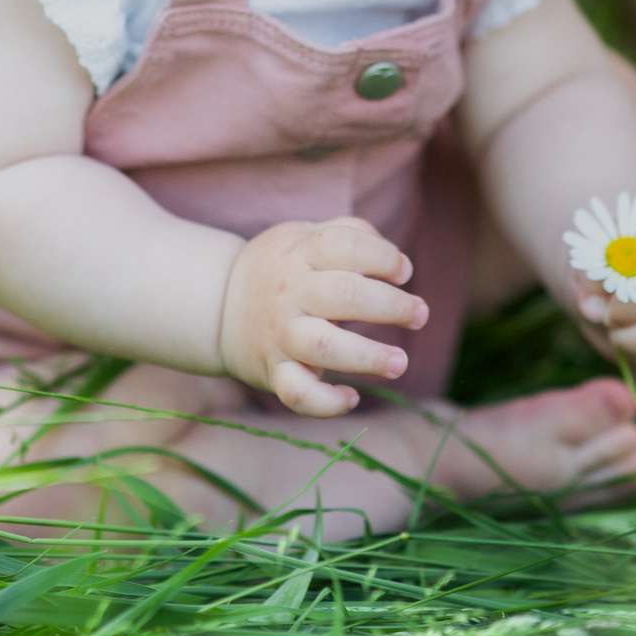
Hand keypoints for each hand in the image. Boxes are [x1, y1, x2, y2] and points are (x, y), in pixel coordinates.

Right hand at [218, 218, 428, 417]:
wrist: (216, 305)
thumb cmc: (280, 267)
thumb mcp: (303, 235)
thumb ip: (349, 234)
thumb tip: (398, 262)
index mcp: (300, 253)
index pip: (344, 245)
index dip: (381, 255)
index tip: (403, 271)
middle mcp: (290, 292)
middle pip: (344, 294)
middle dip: (391, 306)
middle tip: (419, 314)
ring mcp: (280, 334)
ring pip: (324, 346)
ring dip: (368, 356)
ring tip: (400, 363)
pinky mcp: (273, 370)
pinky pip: (296, 393)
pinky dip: (325, 402)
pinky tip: (351, 397)